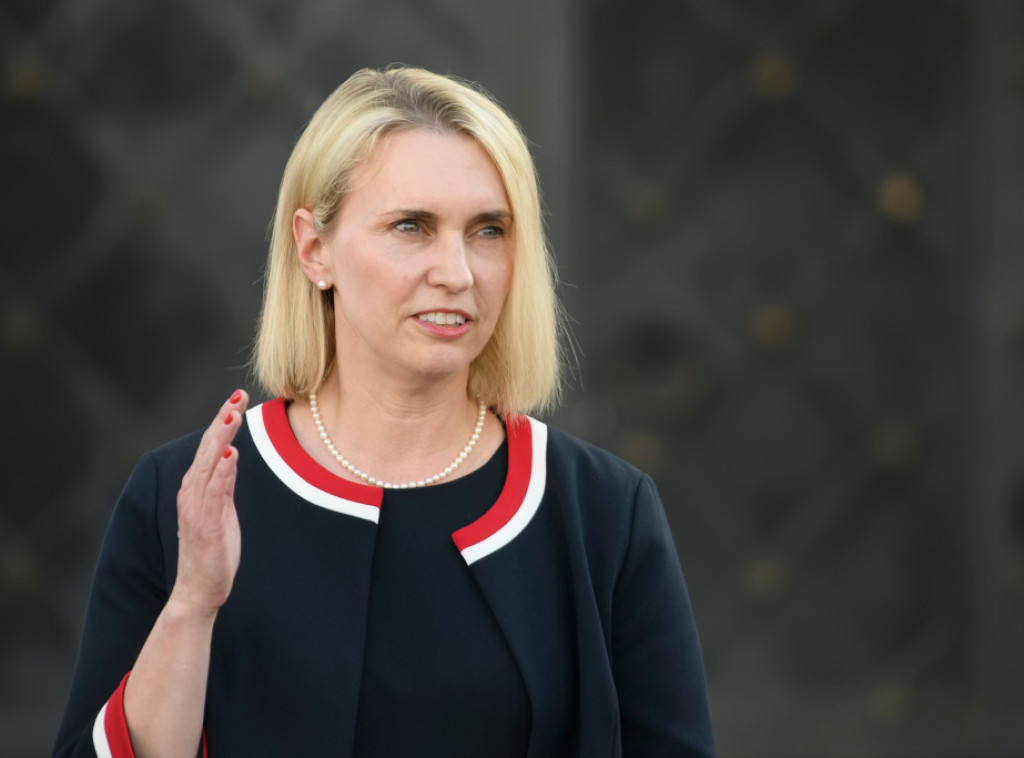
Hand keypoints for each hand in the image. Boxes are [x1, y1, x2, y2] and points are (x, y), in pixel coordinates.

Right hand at [169, 389, 247, 618]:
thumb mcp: (222, 510)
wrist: (198, 591)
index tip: (238, 396)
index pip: (211, 446)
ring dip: (221, 439)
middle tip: (237, 395)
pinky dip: (222, 473)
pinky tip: (231, 455)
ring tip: (233, 415)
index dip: (223, 420)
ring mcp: (197, 508)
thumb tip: (232, 455)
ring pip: (209, 465)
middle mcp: (192, 492)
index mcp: (196, 487)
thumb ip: (224, 483)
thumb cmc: (212, 551)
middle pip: (208, 448)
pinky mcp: (205, 525)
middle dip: (223, 420)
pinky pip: (215, 494)